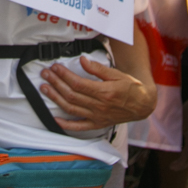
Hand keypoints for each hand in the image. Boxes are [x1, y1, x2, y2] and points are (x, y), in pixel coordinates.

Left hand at [38, 55, 153, 130]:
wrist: (142, 105)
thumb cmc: (130, 88)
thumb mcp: (117, 74)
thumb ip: (98, 69)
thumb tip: (82, 60)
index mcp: (104, 92)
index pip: (78, 83)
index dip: (64, 75)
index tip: (55, 67)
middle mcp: (99, 106)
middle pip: (71, 95)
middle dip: (55, 83)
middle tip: (45, 74)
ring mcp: (97, 117)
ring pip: (71, 109)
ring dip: (55, 98)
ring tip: (45, 89)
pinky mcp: (97, 124)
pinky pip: (79, 127)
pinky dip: (66, 125)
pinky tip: (55, 119)